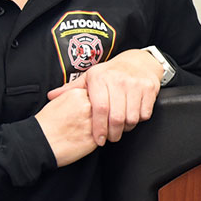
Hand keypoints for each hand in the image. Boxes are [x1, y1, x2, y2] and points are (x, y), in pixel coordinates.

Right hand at [34, 86, 96, 166]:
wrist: (38, 143)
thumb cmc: (45, 124)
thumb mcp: (58, 102)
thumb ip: (76, 98)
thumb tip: (87, 98)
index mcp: (78, 94)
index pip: (96, 95)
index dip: (90, 106)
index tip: (82, 112)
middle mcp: (87, 106)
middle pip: (102, 109)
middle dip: (97, 116)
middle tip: (81, 123)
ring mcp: (92, 122)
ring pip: (105, 123)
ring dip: (99, 127)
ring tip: (80, 132)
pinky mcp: (95, 138)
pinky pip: (102, 137)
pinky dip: (96, 139)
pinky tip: (82, 140)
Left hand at [48, 48, 163, 144]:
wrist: (138, 61)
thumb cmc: (111, 72)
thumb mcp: (90, 77)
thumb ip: (71, 89)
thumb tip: (51, 96)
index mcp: (100, 78)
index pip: (99, 109)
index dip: (99, 127)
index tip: (99, 139)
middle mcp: (118, 79)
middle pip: (116, 117)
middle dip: (113, 133)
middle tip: (111, 137)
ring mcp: (135, 84)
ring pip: (131, 118)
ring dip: (126, 128)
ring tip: (121, 127)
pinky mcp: (150, 88)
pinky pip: (144, 114)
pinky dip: (138, 120)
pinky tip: (132, 117)